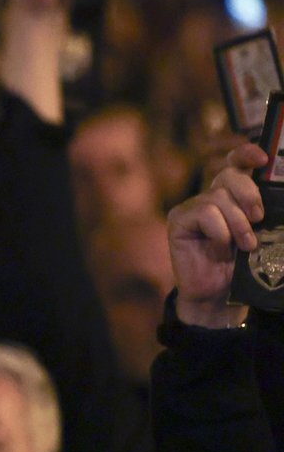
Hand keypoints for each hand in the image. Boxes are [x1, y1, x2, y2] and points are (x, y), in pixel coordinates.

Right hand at [166, 143, 265, 327]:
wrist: (220, 297)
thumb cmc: (244, 267)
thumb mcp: (265, 236)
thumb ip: (268, 216)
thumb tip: (281, 196)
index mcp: (234, 196)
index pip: (237, 163)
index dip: (247, 154)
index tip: (264, 159)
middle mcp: (212, 198)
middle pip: (229, 175)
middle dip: (249, 193)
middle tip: (259, 217)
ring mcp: (193, 208)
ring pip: (219, 197)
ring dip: (238, 222)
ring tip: (246, 245)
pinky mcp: (179, 221)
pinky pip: (204, 212)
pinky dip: (219, 230)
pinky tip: (221, 247)